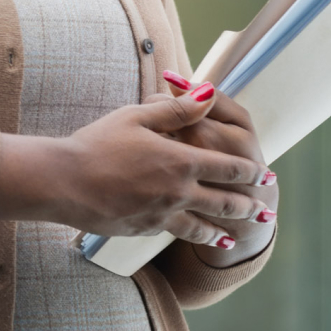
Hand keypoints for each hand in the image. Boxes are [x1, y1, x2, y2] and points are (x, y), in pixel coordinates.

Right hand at [0, 87, 274, 250]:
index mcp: (181, 161)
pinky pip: (176, 232)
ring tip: (237, 235)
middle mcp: (178, 192)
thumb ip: (176, 109)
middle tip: (264, 210)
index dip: (249, 171)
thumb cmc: (98, 142)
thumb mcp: (136, 116)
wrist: (65, 182)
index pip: (227, 167)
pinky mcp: (145, 228)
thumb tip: (207, 93)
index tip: (265, 175)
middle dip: (248, 205)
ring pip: (204, 226)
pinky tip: (196, 237)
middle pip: (224, 201)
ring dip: (224, 229)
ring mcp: (162, 214)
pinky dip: (194, 236)